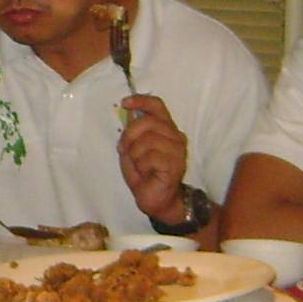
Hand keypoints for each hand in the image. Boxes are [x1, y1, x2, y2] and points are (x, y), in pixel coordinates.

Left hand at [115, 95, 191, 221]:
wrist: (157, 200)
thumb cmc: (145, 175)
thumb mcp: (132, 150)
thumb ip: (132, 133)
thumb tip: (127, 115)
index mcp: (166, 129)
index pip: (157, 106)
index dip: (141, 101)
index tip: (125, 103)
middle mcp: (176, 136)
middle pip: (147, 122)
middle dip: (130, 136)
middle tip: (127, 152)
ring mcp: (177, 150)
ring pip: (147, 140)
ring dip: (135, 155)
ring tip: (140, 166)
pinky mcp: (175, 164)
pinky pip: (150, 157)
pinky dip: (142, 166)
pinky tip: (147, 174)